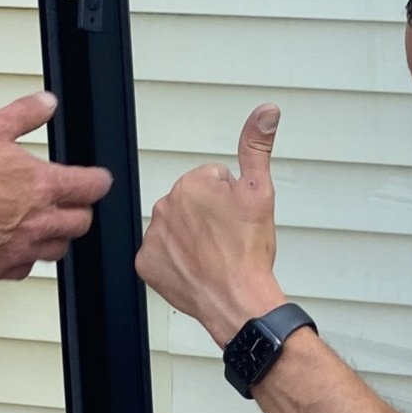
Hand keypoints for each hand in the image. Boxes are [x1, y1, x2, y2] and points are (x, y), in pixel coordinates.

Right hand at [0, 91, 111, 280]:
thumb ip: (23, 114)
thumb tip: (45, 103)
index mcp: (41, 186)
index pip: (93, 187)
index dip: (97, 181)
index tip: (95, 180)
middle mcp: (37, 221)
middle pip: (81, 222)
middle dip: (78, 210)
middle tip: (67, 203)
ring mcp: (18, 248)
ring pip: (57, 249)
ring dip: (54, 236)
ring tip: (41, 223)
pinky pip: (24, 268)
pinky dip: (23, 257)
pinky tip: (12, 244)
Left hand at [135, 105, 287, 345]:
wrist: (238, 300)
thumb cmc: (249, 252)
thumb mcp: (261, 192)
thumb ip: (257, 147)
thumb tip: (265, 112)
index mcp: (193, 183)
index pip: (213, 181)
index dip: (231, 200)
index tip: (237, 219)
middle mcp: (166, 205)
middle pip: (193, 203)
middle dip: (210, 217)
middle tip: (228, 238)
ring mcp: (153, 235)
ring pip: (177, 227)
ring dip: (193, 237)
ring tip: (215, 255)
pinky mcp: (146, 262)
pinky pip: (161, 254)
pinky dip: (176, 261)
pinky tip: (196, 268)